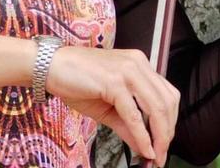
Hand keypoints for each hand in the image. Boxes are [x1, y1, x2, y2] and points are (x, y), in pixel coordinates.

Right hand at [45, 46, 178, 165]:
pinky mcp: (114, 81)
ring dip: (159, 136)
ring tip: (155, 155)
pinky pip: (134, 114)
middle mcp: (138, 64)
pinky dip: (142, 135)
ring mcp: (128, 71)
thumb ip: (128, 125)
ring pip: (157, 107)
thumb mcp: (107, 108)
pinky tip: (143, 149)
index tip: (163, 144)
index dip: (170, 122)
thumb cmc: (75, 81)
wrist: (49, 66)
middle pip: (167, 102)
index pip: (167, 95)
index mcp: (139, 65)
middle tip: (161, 155)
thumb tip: (145, 147)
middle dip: (167, 133)